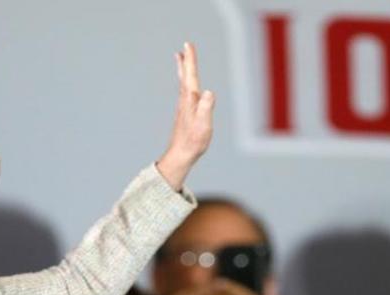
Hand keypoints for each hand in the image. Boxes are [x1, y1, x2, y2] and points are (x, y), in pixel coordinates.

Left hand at [156, 42, 214, 190]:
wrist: (180, 155)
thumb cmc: (193, 141)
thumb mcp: (204, 124)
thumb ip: (206, 108)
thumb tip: (209, 92)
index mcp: (190, 100)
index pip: (191, 75)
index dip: (190, 59)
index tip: (187, 44)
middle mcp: (185, 101)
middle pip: (185, 76)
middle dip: (185, 61)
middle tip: (184, 47)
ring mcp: (184, 107)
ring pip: (184, 83)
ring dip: (183, 70)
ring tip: (181, 59)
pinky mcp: (185, 114)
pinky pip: (185, 93)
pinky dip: (185, 83)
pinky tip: (187, 86)